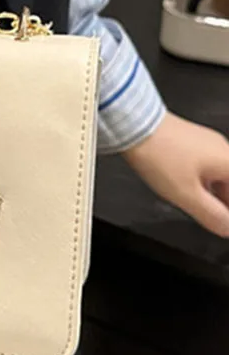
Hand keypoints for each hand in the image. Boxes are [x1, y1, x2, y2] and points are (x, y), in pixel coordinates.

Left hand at [122, 112, 228, 237]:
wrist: (135, 126)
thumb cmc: (159, 155)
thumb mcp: (186, 194)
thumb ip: (211, 214)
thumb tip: (227, 228)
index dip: (228, 212)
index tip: (222, 224)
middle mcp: (223, 149)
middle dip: (223, 203)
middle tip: (213, 221)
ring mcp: (206, 143)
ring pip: (217, 175)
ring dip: (211, 194)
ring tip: (198, 208)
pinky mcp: (190, 140)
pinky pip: (203, 165)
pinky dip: (199, 181)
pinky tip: (184, 189)